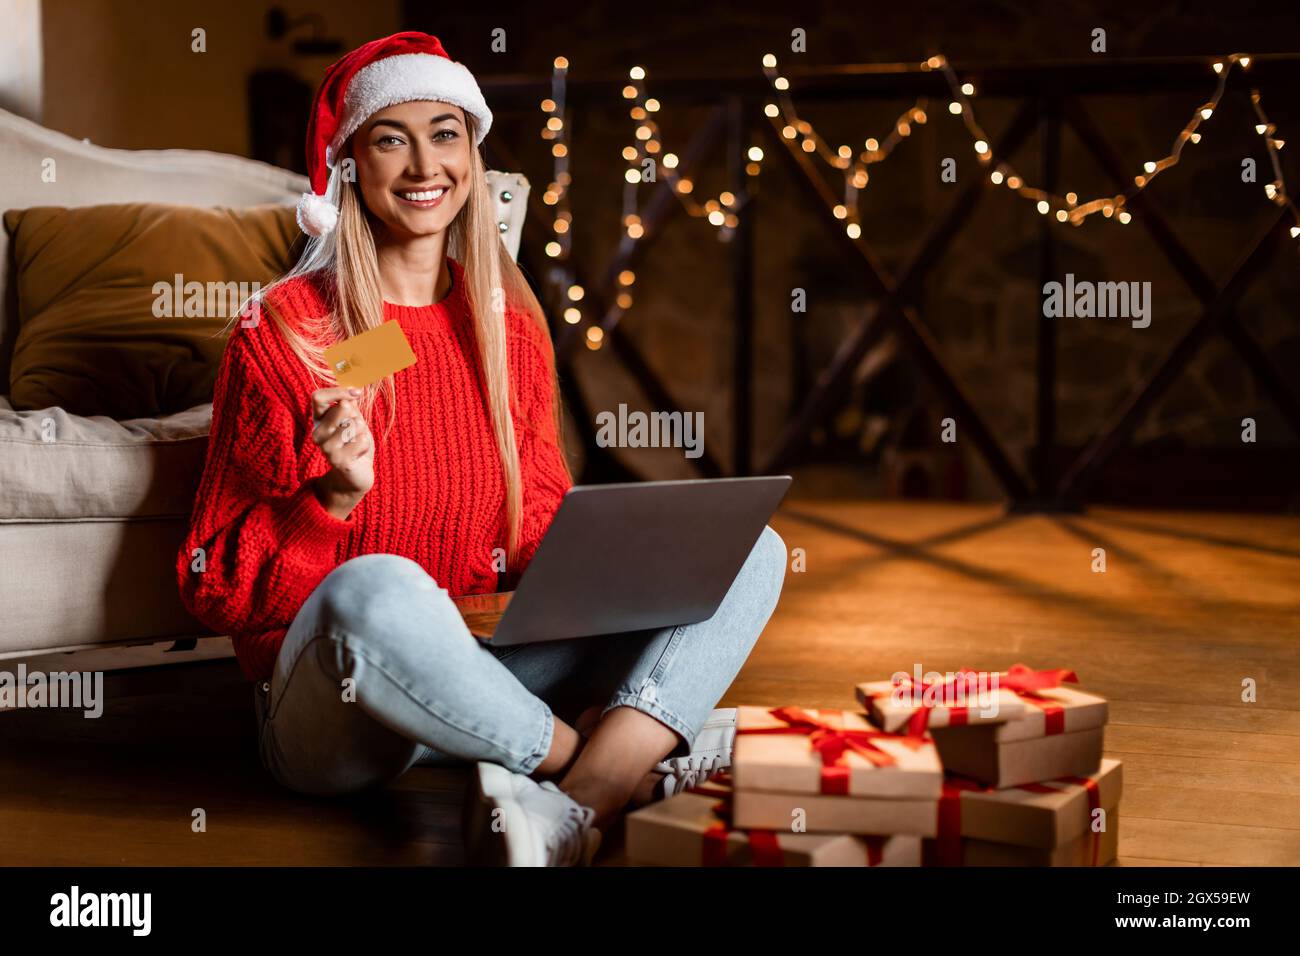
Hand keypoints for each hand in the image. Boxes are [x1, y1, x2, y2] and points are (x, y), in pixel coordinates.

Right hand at [309, 386, 373, 518]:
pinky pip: (361, 439)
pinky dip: (365, 445)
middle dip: (357, 415)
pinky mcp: (339, 460)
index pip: (318, 397)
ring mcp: (326, 448)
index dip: (337, 391)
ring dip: (362, 432)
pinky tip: (358, 454)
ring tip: (356, 443)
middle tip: (356, 430)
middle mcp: (317, 433)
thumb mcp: (353, 421)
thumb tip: (353, 388)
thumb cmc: (354, 444)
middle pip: (341, 408)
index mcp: (318, 420)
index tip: (357, 393)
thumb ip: (350, 405)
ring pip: (354, 424)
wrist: (356, 475)